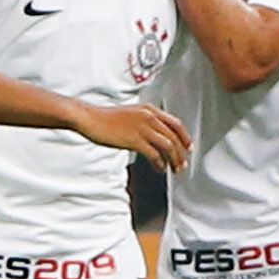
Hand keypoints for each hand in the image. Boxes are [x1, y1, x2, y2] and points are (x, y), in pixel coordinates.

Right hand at [72, 103, 191, 171]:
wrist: (91, 118)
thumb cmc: (106, 118)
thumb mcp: (131, 113)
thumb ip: (144, 120)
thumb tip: (154, 134)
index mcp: (149, 110)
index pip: (175, 123)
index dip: (185, 136)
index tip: (188, 147)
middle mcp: (149, 117)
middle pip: (174, 136)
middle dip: (181, 152)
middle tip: (183, 163)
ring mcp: (142, 128)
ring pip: (167, 146)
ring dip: (174, 160)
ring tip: (174, 169)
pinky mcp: (134, 140)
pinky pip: (154, 154)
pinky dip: (160, 163)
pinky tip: (160, 168)